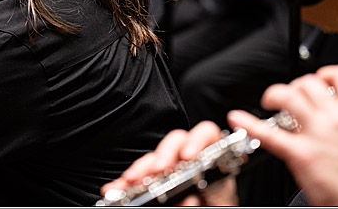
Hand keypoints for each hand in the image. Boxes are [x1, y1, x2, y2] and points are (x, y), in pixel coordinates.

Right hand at [101, 121, 236, 205]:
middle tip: (159, 168)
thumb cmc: (217, 204)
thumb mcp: (221, 202)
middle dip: (165, 152)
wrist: (207, 208)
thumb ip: (206, 197)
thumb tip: (188, 197)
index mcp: (214, 164)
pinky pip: (140, 176)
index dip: (198, 139)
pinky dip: (126, 183)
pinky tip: (116, 187)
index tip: (189, 153)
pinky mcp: (157, 182)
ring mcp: (173, 170)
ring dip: (141, 167)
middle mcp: (191, 161)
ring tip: (130, 179)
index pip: (208, 136)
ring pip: (154, 157)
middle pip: (176, 142)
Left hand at [227, 65, 337, 206]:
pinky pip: (269, 134)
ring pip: (288, 96)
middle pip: (308, 83)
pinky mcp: (300, 153)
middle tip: (292, 96)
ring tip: (270, 101)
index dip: (326, 73)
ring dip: (275, 94)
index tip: (319, 78)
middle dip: (297, 86)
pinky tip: (238, 118)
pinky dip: (249, 124)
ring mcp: (316, 135)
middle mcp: (336, 119)